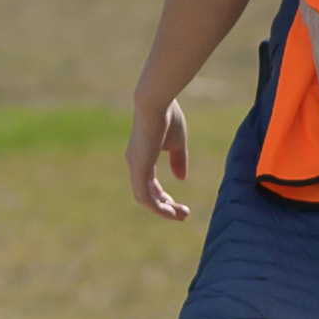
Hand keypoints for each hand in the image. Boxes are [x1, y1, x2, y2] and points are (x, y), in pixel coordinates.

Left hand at [131, 98, 194, 220]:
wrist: (157, 103)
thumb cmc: (168, 117)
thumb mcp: (177, 143)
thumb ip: (178, 160)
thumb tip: (181, 178)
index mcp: (142, 158)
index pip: (151, 185)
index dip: (165, 198)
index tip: (180, 206)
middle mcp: (135, 164)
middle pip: (148, 195)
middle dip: (166, 208)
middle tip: (183, 216)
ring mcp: (135, 167)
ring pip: (145, 199)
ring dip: (163, 211)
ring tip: (180, 216)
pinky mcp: (139, 168)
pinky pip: (144, 196)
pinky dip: (156, 207)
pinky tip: (170, 212)